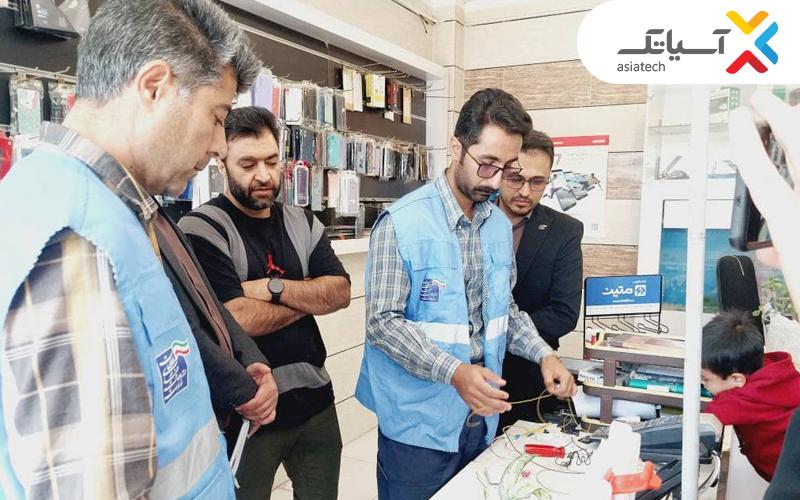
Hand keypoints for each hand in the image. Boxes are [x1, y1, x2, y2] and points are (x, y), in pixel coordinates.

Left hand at [235, 363, 277, 424]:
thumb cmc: (255, 373)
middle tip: (238, 409)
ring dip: (251, 417)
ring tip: (243, 413)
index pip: (258, 402)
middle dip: (247, 412)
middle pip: (260, 411)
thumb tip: (265, 369)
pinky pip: (268, 419)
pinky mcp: (272, 408)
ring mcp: (273, 403)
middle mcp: (273, 396)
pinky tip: (251, 426)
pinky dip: (259, 423)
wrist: (258, 376)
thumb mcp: (255, 367)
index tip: (239, 406)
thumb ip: (259, 367)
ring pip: (263, 417)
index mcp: (270, 387)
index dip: (247, 406)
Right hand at [450, 364, 510, 415]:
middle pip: (487, 401)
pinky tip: (491, 413)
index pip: (489, 392)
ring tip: (503, 410)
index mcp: (477, 383)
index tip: (506, 395)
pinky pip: (476, 410)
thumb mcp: (482, 369)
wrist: (455, 374)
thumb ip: (493, 376)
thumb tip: (503, 382)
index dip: (499, 395)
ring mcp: (469, 398)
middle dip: (500, 405)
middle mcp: (473, 392)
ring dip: (494, 410)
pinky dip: (484, 413)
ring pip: (483, 407)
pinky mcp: (467, 402)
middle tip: (508, 406)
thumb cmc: (469, 371)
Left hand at [540, 354, 575, 397]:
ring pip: (572, 392)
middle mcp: (570, 378)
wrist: (550, 359)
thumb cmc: (549, 364)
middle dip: (559, 393)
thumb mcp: (546, 374)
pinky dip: (567, 392)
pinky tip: (560, 390)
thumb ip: (549, 384)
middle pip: (568, 392)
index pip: (563, 390)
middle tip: (553, 390)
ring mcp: (571, 379)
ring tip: (557, 391)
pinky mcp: (570, 380)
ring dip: (564, 394)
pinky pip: (572, 389)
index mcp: (566, 376)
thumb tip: (552, 391)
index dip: (556, 392)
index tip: (551, 390)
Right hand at [730, 92, 799, 307]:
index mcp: (795, 227)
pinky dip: (795, 175)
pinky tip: (788, 176)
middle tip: (764, 101)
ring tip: (789, 120)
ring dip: (797, 134)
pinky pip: (796, 193)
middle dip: (780, 118)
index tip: (737, 120)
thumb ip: (782, 258)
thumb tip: (772, 250)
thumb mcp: (795, 282)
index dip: (746, 144)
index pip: (762, 177)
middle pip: (798, 149)